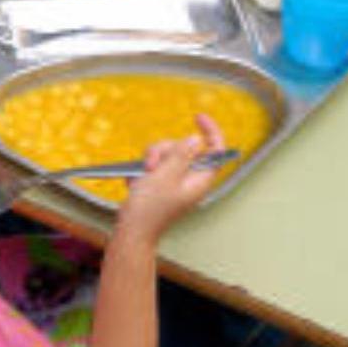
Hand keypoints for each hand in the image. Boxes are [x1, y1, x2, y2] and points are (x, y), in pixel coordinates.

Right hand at [116, 114, 225, 244]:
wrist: (132, 229)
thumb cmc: (150, 207)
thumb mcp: (165, 176)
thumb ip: (182, 155)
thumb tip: (195, 140)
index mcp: (200, 179)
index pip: (216, 150)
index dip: (210, 131)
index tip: (198, 117)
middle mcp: (190, 179)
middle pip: (184, 148)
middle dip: (164, 150)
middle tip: (152, 165)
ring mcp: (174, 181)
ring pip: (166, 154)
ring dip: (151, 160)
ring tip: (142, 175)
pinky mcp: (160, 183)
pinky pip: (154, 165)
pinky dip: (143, 170)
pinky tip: (137, 182)